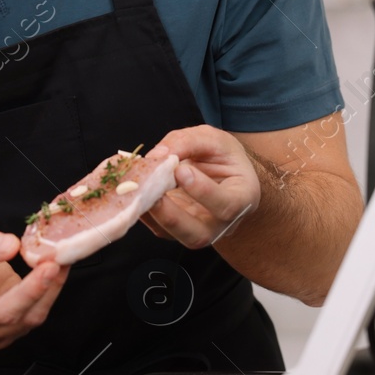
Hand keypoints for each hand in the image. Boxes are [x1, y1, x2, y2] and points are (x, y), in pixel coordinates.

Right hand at [0, 226, 66, 349]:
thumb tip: (11, 246)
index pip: (3, 310)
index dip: (30, 291)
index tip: (50, 267)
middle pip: (24, 316)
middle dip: (48, 286)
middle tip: (63, 254)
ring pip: (34, 316)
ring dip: (52, 287)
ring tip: (61, 256)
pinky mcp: (9, 326)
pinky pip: (34, 311)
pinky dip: (47, 289)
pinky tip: (52, 268)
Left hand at [141, 125, 260, 249]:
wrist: (221, 174)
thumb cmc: (222, 157)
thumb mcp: (212, 139)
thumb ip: (188, 142)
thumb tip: (156, 155)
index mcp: (241, 198)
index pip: (226, 205)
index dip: (203, 191)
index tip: (181, 170)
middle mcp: (220, 223)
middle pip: (198, 235)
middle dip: (172, 216)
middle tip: (153, 192)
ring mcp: (196, 231)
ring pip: (172, 235)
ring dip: (152, 215)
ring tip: (137, 189)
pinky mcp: (174, 230)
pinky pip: (156, 227)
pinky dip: (141, 210)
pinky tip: (132, 190)